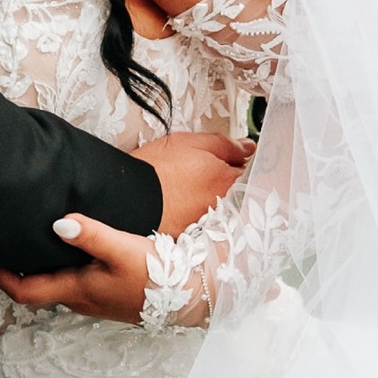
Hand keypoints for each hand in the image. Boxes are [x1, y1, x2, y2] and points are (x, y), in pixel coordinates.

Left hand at [0, 214, 155, 324]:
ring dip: (39, 262)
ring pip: (55, 280)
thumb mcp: (124, 250)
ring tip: (31, 234)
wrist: (191, 296)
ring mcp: (93, 297)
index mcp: (76, 290)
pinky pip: (73, 277)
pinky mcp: (107, 291)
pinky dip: (61, 262)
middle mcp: (79, 298)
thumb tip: (58, 224)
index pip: (23, 290)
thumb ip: (91, 236)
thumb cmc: (157, 277)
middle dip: (15, 264)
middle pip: (35, 285)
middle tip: (4, 236)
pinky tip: (69, 242)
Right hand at [134, 131, 252, 236]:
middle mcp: (224, 205)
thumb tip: (247, 148)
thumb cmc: (155, 168)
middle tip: (204, 175)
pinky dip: (196, 213)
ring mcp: (209, 222)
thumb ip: (225, 144)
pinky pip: (204, 222)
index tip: (233, 161)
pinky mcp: (193, 235)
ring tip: (188, 190)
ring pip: (221, 208)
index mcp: (227, 180)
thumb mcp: (191, 142)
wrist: (128, 197)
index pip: (249, 172)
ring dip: (211, 199)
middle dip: (227, 183)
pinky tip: (180, 205)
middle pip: (237, 192)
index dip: (239, 165)